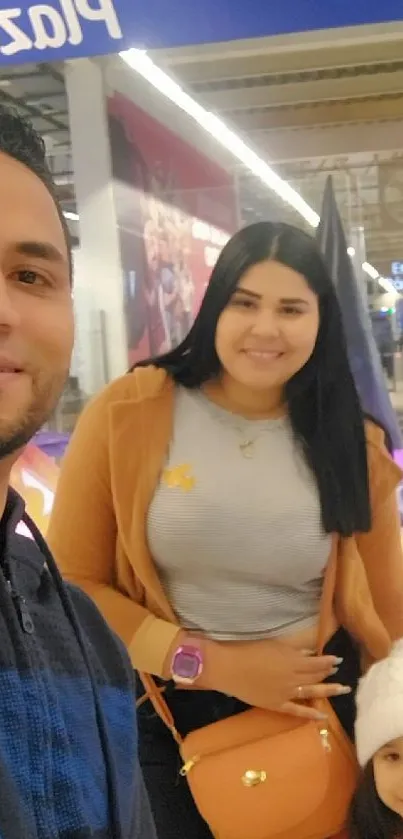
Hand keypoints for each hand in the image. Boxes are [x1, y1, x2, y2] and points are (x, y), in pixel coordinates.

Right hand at [201, 637, 350, 720]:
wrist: (228, 668)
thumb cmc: (248, 650)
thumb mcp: (273, 645)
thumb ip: (293, 651)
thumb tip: (309, 654)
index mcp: (292, 661)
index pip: (316, 662)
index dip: (328, 661)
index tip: (338, 660)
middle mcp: (293, 678)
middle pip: (315, 676)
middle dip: (328, 673)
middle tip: (339, 672)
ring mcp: (286, 693)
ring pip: (312, 691)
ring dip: (329, 690)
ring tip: (343, 689)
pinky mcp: (276, 705)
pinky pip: (297, 711)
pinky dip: (311, 713)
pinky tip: (323, 716)